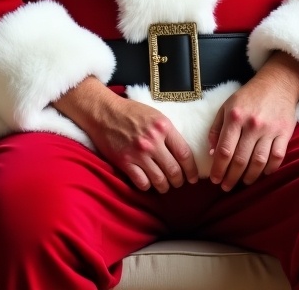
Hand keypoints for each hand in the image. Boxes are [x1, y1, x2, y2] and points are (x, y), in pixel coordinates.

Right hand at [55, 78, 196, 192]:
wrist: (104, 112)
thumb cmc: (131, 112)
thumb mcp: (156, 116)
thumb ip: (168, 133)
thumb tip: (182, 153)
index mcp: (164, 127)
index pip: (185, 154)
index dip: (192, 170)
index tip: (193, 177)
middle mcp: (153, 141)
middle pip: (174, 171)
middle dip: (179, 181)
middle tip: (179, 183)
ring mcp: (139, 153)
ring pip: (159, 181)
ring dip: (164, 186)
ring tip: (164, 185)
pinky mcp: (125, 162)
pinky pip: (142, 183)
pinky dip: (147, 186)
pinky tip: (147, 182)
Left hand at [208, 51, 298, 190]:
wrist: (277, 84)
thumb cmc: (249, 96)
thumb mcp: (226, 106)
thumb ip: (216, 128)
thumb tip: (211, 152)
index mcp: (235, 117)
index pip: (224, 150)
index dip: (218, 168)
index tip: (214, 179)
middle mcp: (252, 124)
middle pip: (240, 160)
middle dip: (231, 177)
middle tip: (226, 186)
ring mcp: (270, 130)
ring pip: (258, 162)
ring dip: (249, 177)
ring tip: (243, 182)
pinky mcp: (285, 133)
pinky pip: (277, 157)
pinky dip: (270, 169)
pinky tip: (263, 173)